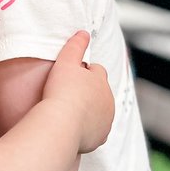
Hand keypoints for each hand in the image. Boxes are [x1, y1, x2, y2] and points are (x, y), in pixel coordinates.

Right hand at [40, 31, 114, 153]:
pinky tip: (74, 126)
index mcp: (101, 80)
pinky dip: (88, 128)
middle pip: (99, 92)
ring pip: (99, 111)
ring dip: (89, 110)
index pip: (96, 71)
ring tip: (70, 111)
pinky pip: (96, 130)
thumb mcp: (65, 61)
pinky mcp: (101, 137)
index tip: (70, 77)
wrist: (61, 124)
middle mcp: (108, 100)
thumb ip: (75, 45)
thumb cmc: (61, 91)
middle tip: (68, 94)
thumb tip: (84, 33)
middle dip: (88, 91)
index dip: (83, 72)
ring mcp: (106, 120)